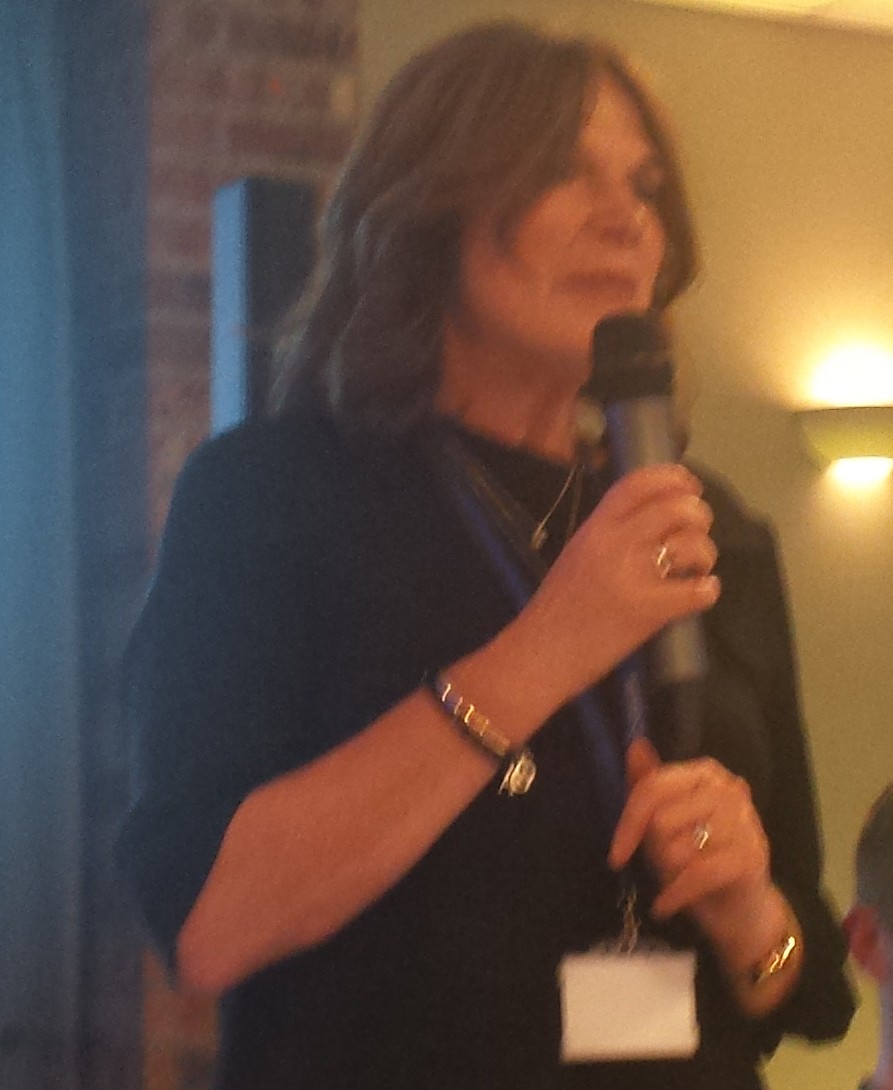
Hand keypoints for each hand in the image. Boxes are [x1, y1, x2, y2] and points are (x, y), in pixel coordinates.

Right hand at [512, 464, 719, 705]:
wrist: (540, 654)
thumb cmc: (556, 608)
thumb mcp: (577, 555)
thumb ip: (609, 535)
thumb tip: (650, 523)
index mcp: (596, 528)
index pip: (638, 484)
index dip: (671, 478)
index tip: (688, 486)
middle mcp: (616, 544)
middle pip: (674, 508)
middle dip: (698, 515)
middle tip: (697, 531)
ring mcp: (634, 576)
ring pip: (691, 545)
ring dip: (704, 553)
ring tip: (697, 567)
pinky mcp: (650, 611)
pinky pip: (697, 592)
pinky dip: (707, 590)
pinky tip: (701, 593)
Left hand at [609, 739, 782, 961]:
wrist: (740, 910)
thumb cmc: (696, 858)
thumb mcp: (664, 821)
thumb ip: (648, 785)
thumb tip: (635, 744)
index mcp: (705, 772)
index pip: (653, 788)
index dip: (628, 823)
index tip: (616, 855)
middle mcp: (729, 789)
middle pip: (662, 821)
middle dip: (657, 851)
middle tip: (671, 864)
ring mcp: (744, 822)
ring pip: (677, 849)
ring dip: (670, 873)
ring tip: (682, 877)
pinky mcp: (750, 857)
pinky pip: (695, 875)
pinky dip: (674, 896)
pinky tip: (665, 905)